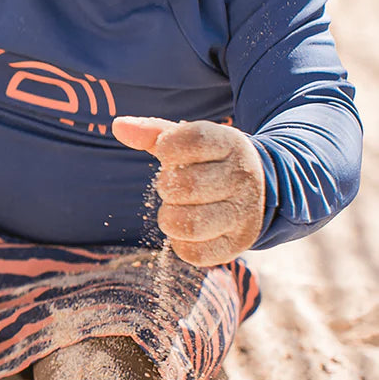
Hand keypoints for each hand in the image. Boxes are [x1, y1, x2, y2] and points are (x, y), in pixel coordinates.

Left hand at [111, 117, 264, 266]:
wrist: (261, 187)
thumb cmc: (210, 160)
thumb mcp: (189, 140)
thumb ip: (153, 132)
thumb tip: (118, 126)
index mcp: (229, 143)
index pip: (194, 140)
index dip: (169, 147)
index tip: (166, 151)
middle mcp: (242, 177)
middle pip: (186, 186)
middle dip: (167, 187)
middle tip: (174, 186)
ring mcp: (244, 212)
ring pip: (190, 225)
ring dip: (170, 218)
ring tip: (177, 208)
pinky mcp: (238, 243)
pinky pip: (196, 253)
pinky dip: (180, 243)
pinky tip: (186, 229)